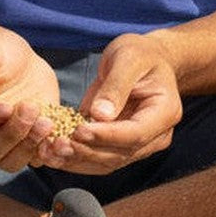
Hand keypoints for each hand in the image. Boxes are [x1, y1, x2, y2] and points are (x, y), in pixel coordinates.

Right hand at [0, 29, 60, 172]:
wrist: (19, 61)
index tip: (6, 107)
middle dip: (11, 133)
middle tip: (31, 107)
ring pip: (9, 161)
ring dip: (29, 146)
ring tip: (47, 122)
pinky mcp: (24, 146)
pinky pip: (33, 159)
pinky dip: (46, 153)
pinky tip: (60, 138)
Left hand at [34, 33, 181, 175]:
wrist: (145, 59)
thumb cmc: (139, 53)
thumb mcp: (128, 58)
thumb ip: (116, 86)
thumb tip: (99, 115)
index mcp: (165, 112)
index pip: (135, 133)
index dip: (107, 136)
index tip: (79, 130)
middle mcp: (157, 135)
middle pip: (121, 154)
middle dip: (87, 151)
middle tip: (57, 144)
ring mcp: (140, 144)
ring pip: (108, 162)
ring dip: (78, 161)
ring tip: (50, 152)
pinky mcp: (121, 147)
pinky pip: (98, 159)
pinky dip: (76, 159)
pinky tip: (53, 154)